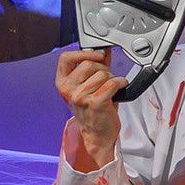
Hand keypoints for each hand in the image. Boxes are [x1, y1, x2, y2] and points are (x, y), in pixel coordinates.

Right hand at [55, 48, 126, 164]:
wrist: (97, 133)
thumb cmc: (93, 110)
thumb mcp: (87, 87)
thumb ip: (93, 69)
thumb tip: (103, 52)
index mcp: (62, 83)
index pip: (66, 58)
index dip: (83, 53)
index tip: (97, 55)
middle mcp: (68, 89)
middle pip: (89, 64)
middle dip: (103, 68)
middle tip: (107, 77)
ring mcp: (80, 97)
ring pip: (102, 74)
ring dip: (112, 78)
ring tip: (111, 87)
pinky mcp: (95, 103)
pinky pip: (112, 83)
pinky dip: (121, 82)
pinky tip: (121, 86)